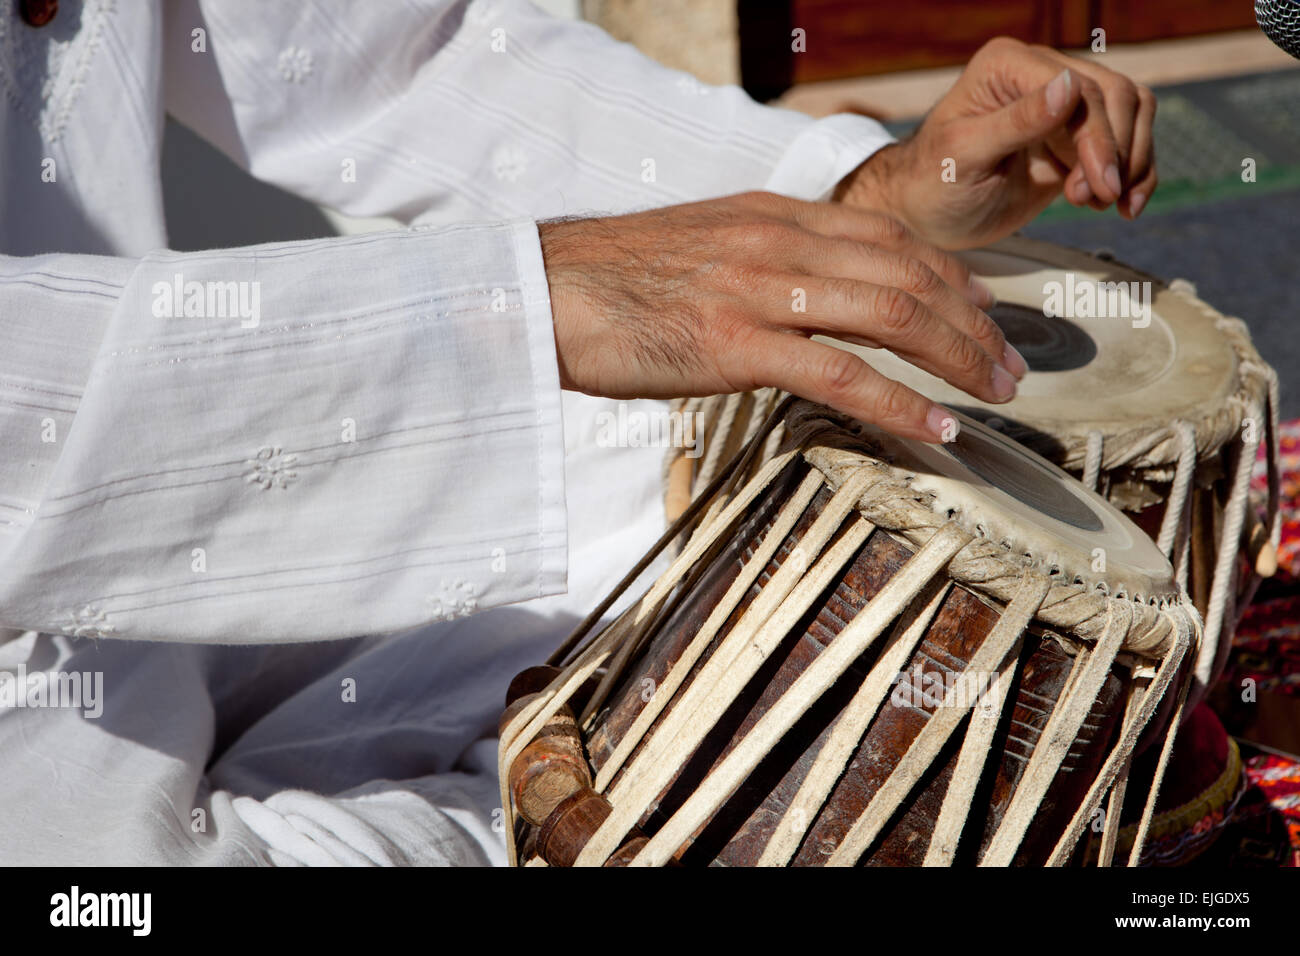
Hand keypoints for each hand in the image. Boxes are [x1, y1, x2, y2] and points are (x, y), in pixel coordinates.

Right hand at [538, 191, 1025, 443]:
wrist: (540, 289)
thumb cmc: (612, 282)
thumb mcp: (702, 248)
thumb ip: (761, 262)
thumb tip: (803, 302)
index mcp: (773, 215)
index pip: (891, 236)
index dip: (952, 277)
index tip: (983, 314)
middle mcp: (778, 240)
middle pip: (909, 271)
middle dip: (974, 322)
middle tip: (1010, 365)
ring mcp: (758, 289)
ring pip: (891, 313)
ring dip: (956, 357)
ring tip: (995, 394)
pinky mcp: (733, 343)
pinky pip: (840, 375)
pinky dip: (901, 404)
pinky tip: (939, 429)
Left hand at [835, 36, 1157, 248]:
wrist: (924, 216)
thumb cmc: (929, 183)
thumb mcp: (963, 156)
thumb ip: (1015, 122)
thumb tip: (1068, 87)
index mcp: (1008, 65)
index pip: (1079, 88)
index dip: (1099, 135)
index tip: (1101, 183)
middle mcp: (1039, 75)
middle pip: (1115, 97)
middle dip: (1116, 152)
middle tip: (1098, 198)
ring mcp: (1060, 108)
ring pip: (1130, 116)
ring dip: (1130, 163)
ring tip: (1099, 203)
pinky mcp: (1073, 141)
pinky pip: (1124, 145)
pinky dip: (1135, 175)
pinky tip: (1120, 207)